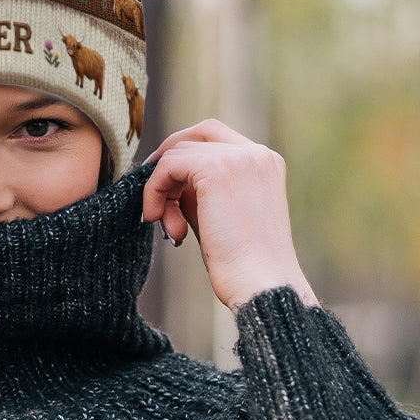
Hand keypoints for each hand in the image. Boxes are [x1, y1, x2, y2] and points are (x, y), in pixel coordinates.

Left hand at [142, 119, 317, 312]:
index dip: (185, 156)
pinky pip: (168, 166)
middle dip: (169, 160)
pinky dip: (154, 190)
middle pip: (198, 134)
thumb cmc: (242, 263)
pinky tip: (156, 218)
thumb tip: (167, 180)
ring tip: (169, 227)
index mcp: (265, 163)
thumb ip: (199, 191)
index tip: (167, 187)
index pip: (216, 138)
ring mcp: (239, 158)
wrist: (260, 285)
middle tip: (154, 194)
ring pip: (178, 152)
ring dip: (162, 188)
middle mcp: (256, 154)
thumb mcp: (219, 215)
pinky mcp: (217, 169)